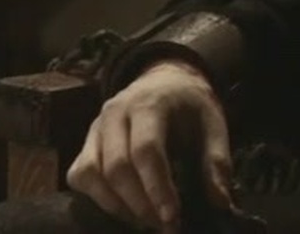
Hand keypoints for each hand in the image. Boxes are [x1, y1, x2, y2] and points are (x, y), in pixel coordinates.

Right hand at [67, 59, 236, 229]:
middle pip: (117, 166)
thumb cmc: (189, 106)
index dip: (157, 188)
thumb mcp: (213, 124)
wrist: (165, 80)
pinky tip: (123, 209)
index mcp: (149, 103)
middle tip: (163, 226)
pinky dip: (96, 198)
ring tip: (145, 221)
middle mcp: (115, 113)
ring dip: (116, 205)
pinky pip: (79, 175)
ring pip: (91, 173)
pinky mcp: (85, 143)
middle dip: (140, 204)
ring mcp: (95, 127)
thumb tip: (220, 202)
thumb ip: (216, 161)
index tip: (172, 218)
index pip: (146, 150)